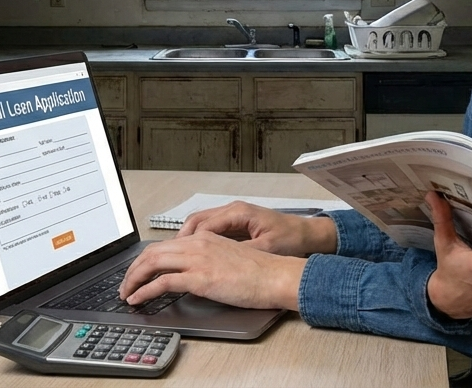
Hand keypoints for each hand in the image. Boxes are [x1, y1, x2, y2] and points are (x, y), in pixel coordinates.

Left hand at [118, 232, 304, 309]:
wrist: (276, 276)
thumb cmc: (261, 271)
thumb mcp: (230, 259)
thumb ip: (209, 261)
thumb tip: (194, 275)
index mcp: (205, 238)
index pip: (165, 245)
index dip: (146, 259)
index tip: (138, 272)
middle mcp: (198, 244)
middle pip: (153, 251)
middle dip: (133, 269)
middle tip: (125, 284)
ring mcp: (197, 259)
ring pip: (152, 263)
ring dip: (133, 279)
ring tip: (126, 293)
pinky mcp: (199, 278)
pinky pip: (162, 282)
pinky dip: (144, 291)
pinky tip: (138, 299)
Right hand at [178, 201, 337, 256]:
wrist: (308, 235)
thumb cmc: (291, 239)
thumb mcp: (265, 248)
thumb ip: (239, 252)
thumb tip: (216, 261)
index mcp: (238, 213)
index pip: (201, 225)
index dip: (185, 242)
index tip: (173, 256)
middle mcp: (232, 210)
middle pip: (195, 222)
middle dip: (178, 240)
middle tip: (163, 258)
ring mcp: (233, 216)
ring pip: (199, 225)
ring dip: (186, 241)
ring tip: (173, 258)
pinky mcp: (236, 224)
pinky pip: (209, 230)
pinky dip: (197, 241)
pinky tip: (192, 255)